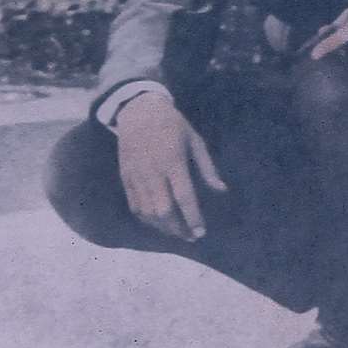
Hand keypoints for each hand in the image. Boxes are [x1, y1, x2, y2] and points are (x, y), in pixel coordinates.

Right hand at [114, 92, 227, 240]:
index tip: (201, 232)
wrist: (138, 111)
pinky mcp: (126, 178)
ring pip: (148, 212)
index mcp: (173, 161)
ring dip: (163, 228)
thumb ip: (208, 168)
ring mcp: (136, 176)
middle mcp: (153, 172)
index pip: (184, 197)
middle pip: (163, 210)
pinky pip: (135, 206)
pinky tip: (159, 223)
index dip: (193, 218)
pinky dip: (147, 220)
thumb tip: (221, 190)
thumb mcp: (196, 141)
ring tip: (177, 232)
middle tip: (191, 237)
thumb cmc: (173, 125)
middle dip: (178, 229)